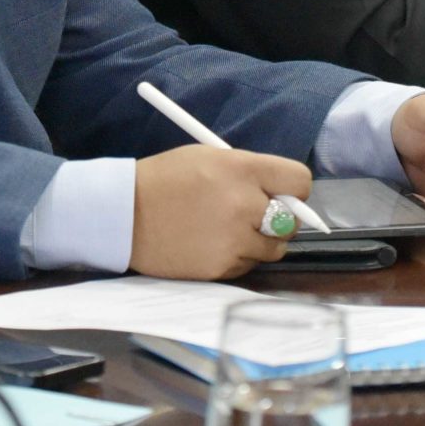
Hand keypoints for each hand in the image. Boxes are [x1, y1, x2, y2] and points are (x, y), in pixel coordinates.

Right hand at [129, 146, 312, 280]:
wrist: (124, 214)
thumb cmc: (166, 179)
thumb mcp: (209, 158)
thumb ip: (250, 173)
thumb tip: (286, 195)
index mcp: (241, 169)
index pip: (299, 181)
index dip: (294, 189)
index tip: (283, 193)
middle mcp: (243, 205)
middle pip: (292, 221)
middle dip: (279, 218)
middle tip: (257, 215)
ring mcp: (233, 240)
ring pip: (274, 248)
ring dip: (259, 241)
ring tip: (228, 230)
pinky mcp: (221, 267)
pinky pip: (248, 265)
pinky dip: (237, 256)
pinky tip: (211, 244)